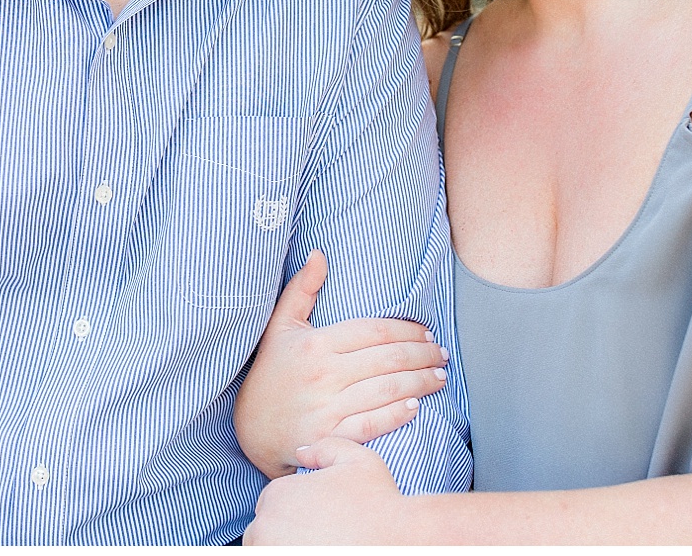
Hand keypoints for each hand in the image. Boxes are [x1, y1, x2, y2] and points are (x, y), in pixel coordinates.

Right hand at [233, 250, 449, 477]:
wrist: (249, 430)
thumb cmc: (269, 373)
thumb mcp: (279, 327)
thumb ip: (301, 290)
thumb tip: (319, 253)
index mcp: (315, 344)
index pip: (374, 331)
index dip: (407, 330)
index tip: (427, 332)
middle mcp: (323, 375)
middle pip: (388, 360)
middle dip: (423, 355)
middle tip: (442, 353)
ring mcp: (327, 409)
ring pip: (387, 390)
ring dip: (421, 382)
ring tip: (440, 377)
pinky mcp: (330, 438)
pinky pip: (372, 424)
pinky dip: (397, 414)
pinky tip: (416, 406)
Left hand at [244, 437, 415, 544]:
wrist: (399, 542)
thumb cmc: (380, 503)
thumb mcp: (359, 460)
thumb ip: (325, 448)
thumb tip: (301, 451)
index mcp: (278, 494)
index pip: (271, 504)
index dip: (294, 510)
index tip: (318, 517)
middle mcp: (266, 526)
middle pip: (262, 530)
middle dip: (282, 532)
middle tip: (317, 535)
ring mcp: (272, 551)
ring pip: (266, 547)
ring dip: (282, 545)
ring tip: (317, 544)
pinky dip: (288, 554)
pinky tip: (318, 550)